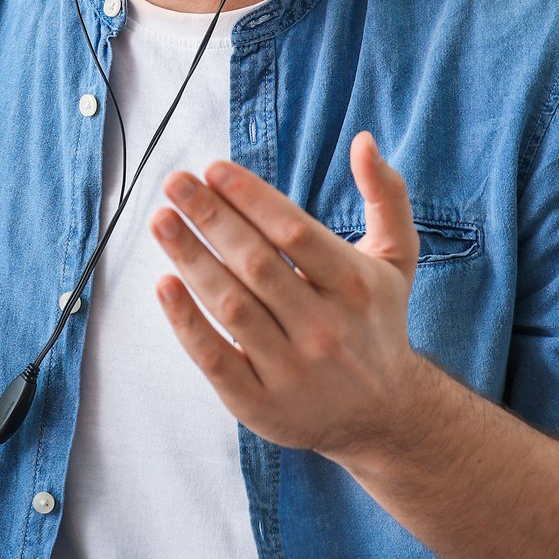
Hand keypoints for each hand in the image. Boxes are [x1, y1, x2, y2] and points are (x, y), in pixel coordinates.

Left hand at [150, 130, 430, 460]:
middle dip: (211, 218)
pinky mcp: (261, 405)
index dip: (251, 198)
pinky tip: (164, 285)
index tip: (213, 169)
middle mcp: (324, 328)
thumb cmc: (378, 323)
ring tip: (162, 221)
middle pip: (256, 264)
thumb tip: (364, 141)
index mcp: (354, 286)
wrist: (384, 417)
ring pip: (231, 306)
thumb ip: (387, 196)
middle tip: (175, 182)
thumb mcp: (397, 259)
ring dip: (190, 259)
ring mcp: (291, 370)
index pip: (295, 233)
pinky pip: (215, 359)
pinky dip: (187, 323)